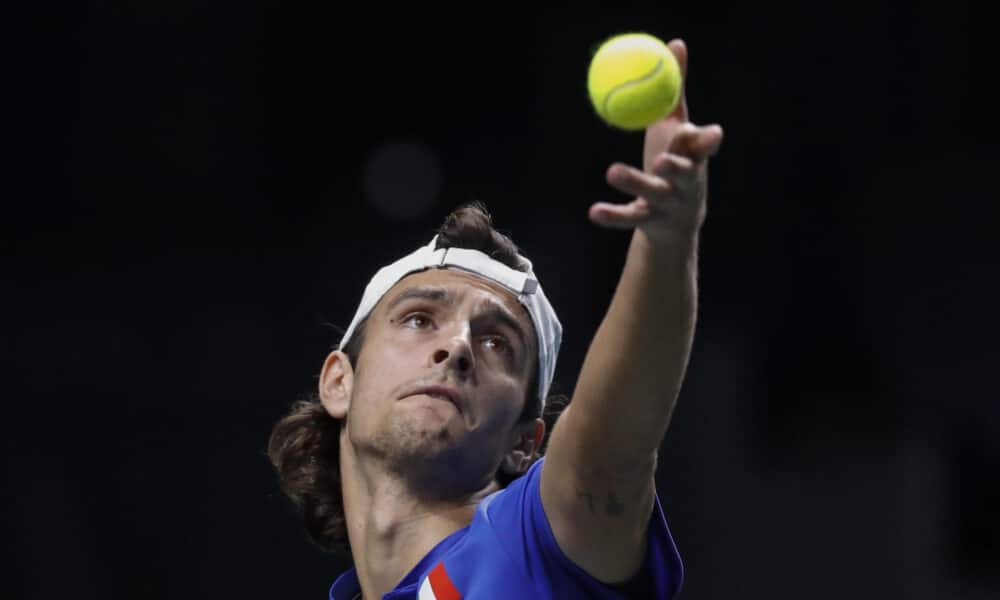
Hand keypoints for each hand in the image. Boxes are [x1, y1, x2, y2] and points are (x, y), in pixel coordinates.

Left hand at [589, 39, 723, 245]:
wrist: (677, 222)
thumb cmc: (676, 164)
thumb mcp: (677, 129)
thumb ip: (674, 92)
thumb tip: (676, 45)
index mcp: (693, 156)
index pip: (702, 148)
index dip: (707, 142)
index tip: (713, 135)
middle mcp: (685, 181)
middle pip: (682, 171)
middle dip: (675, 165)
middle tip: (661, 159)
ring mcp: (668, 203)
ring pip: (653, 193)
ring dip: (634, 181)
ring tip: (612, 171)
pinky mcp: (649, 221)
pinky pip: (629, 217)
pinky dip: (612, 215)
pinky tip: (593, 211)